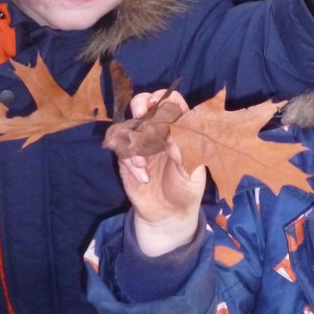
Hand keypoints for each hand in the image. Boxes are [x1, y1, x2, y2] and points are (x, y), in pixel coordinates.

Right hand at [117, 91, 206, 256]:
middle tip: (141, 113)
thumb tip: (174, 132)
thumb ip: (184, 150)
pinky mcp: (126, 158)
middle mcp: (158, 132)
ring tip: (144, 164)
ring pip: (129, 125)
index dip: (164, 98)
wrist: (167, 215)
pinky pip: (121, 149)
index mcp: (178, 130)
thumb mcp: (192, 171)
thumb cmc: (186, 189)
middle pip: (145, 105)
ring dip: (134, 142)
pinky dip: (129, 160)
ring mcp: (141, 143)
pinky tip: (142, 176)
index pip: (172, 104)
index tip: (158, 102)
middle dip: (141, 104)